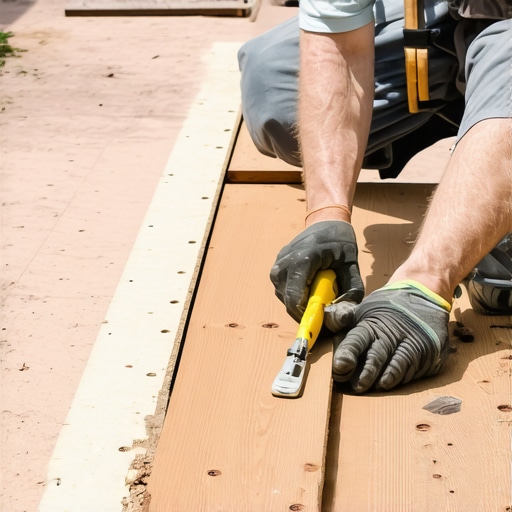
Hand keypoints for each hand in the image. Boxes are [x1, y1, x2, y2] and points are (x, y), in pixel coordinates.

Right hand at [270, 220, 363, 321]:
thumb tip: (341, 318)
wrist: (325, 222)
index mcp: (302, 259)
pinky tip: (311, 288)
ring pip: (284, 297)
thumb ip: (350, 292)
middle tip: (325, 308)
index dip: (306, 315)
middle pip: (288, 301)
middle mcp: (284, 262)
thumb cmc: (340, 241)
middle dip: (305, 310)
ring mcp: (277, 264)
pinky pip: (283, 291)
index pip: (294, 298)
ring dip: (300, 303)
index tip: (322, 321)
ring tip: (319, 294)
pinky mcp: (276, 268)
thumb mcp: (351, 265)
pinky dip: (296, 295)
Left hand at [328, 281, 450, 391]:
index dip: (348, 352)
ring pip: (396, 364)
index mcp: (371, 322)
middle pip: (377, 355)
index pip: (358, 338)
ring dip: (384, 378)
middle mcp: (392, 332)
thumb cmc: (385, 309)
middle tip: (356, 387)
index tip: (340, 366)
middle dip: (366, 372)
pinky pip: (413, 367)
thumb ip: (343, 318)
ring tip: (374, 388)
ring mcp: (411, 341)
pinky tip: (392, 383)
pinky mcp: (427, 350)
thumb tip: (330, 321)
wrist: (423, 295)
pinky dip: (401, 377)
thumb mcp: (363, 309)